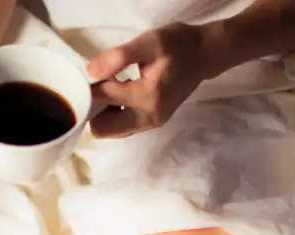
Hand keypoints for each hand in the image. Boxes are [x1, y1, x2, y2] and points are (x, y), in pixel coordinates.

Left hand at [87, 22, 211, 138]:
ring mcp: (150, 124)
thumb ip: (119, 57)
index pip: (102, 99)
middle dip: (94, 109)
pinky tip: (119, 95)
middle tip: (99, 85)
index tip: (92, 74)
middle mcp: (147, 118)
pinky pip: (121, 128)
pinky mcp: (152, 123)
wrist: (204, 54)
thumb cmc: (177, 44)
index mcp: (146, 97)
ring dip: (103, 113)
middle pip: (102, 128)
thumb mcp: (149, 42)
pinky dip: (114, 115)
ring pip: (110, 131)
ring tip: (110, 88)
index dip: (90, 86)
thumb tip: (91, 72)